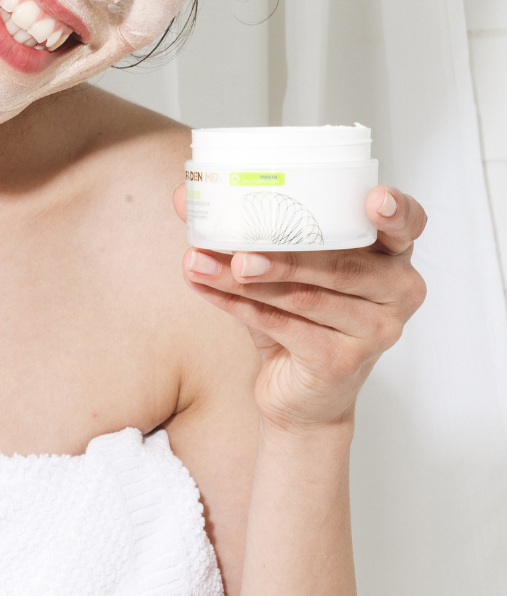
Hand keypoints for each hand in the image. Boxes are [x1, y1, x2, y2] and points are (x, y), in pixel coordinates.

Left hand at [173, 184, 427, 432]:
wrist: (301, 400)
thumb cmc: (300, 323)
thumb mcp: (283, 271)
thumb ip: (246, 232)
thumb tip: (186, 195)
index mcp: (392, 258)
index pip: (409, 226)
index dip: (395, 211)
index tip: (373, 198)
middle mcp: (397, 293)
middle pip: (340, 263)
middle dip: (282, 251)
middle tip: (236, 246)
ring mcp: (375, 331)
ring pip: (304, 296)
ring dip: (244, 279)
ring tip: (200, 262)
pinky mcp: (342, 361)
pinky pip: (284, 327)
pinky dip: (238, 306)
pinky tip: (206, 288)